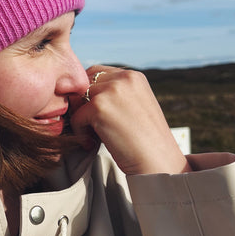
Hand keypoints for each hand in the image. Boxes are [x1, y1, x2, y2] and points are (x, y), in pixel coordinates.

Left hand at [70, 66, 190, 175]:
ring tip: (94, 136)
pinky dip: (80, 133)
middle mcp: (124, 78)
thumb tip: (85, 95)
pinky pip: (76, 117)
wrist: (159, 162)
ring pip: (79, 99)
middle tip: (90, 126)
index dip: (91, 94)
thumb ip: (117, 95)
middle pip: (85, 83)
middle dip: (83, 103)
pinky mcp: (99, 107)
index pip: (98, 73)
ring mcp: (111, 91)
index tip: (96, 115)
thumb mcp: (137, 106)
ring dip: (81, 118)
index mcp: (134, 76)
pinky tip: (93, 144)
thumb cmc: (147, 141)